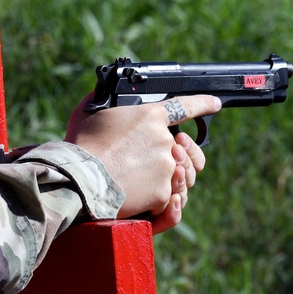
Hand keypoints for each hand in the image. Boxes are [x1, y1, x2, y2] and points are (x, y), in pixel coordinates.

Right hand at [65, 94, 220, 231]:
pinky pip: (167, 198)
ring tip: (149, 181)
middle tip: (165, 160)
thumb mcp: (89, 111)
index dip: (202, 104)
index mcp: (150, 116)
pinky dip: (156, 199)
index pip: (185, 105)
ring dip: (170, 178)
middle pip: (186, 150)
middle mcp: (165, 141)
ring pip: (180, 175)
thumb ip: (104, 101)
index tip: (214, 104)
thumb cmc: (80, 144)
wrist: (78, 179)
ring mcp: (166, 168)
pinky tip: (141, 197)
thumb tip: (105, 93)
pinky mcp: (162, 193)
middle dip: (181, 155)